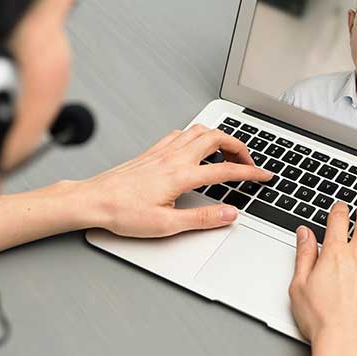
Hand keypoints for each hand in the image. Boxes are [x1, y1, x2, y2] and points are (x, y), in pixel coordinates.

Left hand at [68, 124, 272, 237]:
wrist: (92, 200)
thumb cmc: (122, 212)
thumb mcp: (166, 225)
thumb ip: (203, 219)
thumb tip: (230, 214)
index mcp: (181, 175)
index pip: (226, 169)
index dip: (250, 172)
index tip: (264, 175)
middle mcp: (174, 157)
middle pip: (217, 138)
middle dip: (239, 146)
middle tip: (249, 162)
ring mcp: (162, 151)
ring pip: (200, 130)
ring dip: (220, 137)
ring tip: (228, 152)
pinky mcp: (153, 151)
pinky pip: (181, 133)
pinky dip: (197, 136)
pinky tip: (196, 149)